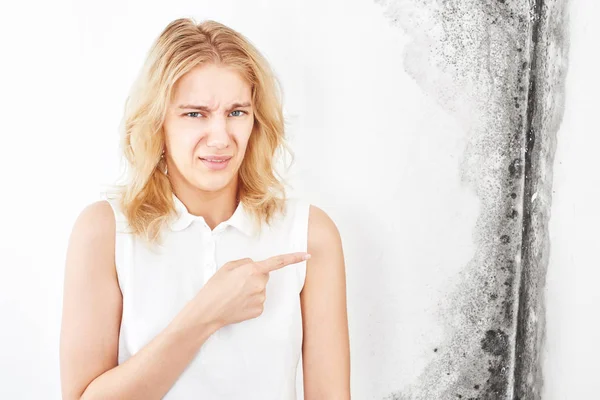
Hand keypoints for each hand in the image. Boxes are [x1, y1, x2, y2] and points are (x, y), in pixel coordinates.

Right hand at [195, 252, 310, 328]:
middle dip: (254, 276)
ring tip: (234, 294)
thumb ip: (245, 263)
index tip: (306, 255)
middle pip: (264, 276)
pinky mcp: (259, 310)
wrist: (208, 311)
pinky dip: (250, 301)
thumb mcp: (227, 267)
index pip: (278, 262)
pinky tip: (238, 303)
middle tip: (236, 283)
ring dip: (251, 289)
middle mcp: (260, 284)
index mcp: (253, 270)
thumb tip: (254, 266)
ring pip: (261, 289)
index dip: (294, 258)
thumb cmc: (215, 288)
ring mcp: (261, 298)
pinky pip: (258, 301)